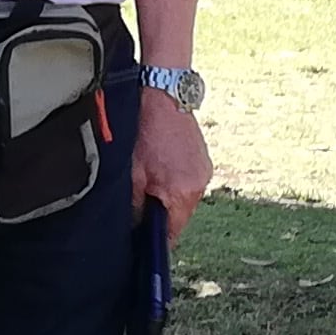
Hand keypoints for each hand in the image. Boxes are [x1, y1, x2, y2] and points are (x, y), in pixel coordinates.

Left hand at [129, 85, 211, 245]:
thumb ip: (134, 207)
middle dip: (159, 214)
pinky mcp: (203, 158)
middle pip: (178, 216)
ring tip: (148, 175)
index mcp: (182, 194)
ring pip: (182, 198)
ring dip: (166, 195)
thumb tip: (135, 227)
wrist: (163, 94)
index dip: (154, 239)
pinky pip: (188, 180)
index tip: (141, 239)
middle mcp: (199, 185)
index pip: (171, 234)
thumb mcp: (131, 174)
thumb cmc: (144, 132)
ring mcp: (204, 171)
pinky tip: (159, 163)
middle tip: (138, 199)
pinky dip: (174, 179)